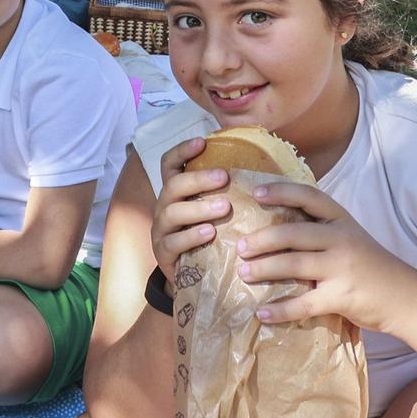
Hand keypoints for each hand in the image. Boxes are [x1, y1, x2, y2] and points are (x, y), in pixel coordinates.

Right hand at [149, 136, 231, 281]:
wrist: (192, 276)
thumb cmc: (208, 234)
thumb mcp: (212, 210)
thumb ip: (224, 190)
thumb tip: (255, 162)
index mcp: (175, 192)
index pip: (169, 164)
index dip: (182, 151)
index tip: (202, 141)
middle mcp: (164, 206)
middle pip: (172, 185)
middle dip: (198, 179)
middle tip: (224, 177)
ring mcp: (161, 230)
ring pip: (172, 212)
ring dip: (199, 208)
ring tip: (224, 207)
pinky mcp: (163, 254)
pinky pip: (173, 242)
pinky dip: (191, 236)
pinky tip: (210, 232)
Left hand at [238, 182, 408, 332]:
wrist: (406, 298)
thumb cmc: (372, 266)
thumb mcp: (351, 237)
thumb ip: (321, 231)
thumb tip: (275, 230)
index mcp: (342, 220)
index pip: (309, 196)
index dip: (281, 191)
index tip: (256, 193)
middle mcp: (342, 238)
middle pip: (293, 233)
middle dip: (262, 239)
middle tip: (239, 246)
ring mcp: (343, 268)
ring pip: (294, 264)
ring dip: (264, 269)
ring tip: (243, 273)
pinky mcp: (342, 297)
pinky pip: (304, 303)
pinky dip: (280, 309)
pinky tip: (261, 312)